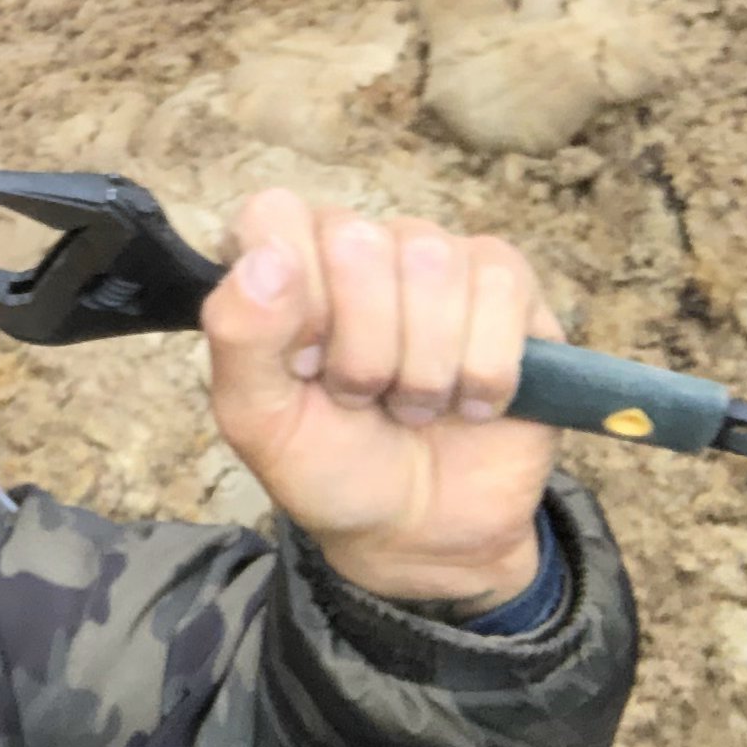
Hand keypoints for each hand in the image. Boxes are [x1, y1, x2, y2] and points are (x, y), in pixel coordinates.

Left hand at [201, 189, 561, 609]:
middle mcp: (355, 243)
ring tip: (412, 403)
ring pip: (433, 263)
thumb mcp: (258, 419)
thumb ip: (239, 334)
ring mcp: (434, 257)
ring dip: (424, 366)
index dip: (294, 296)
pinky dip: (484, 367)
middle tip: (361, 395)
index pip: (276, 215)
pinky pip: (501, 284)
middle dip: (362, 348)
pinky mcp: (506, 284)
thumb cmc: (328, 465)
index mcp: (281, 260)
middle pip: (358, 241)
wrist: (422, 531)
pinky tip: (470, 402)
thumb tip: (266, 257)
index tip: (303, 363)